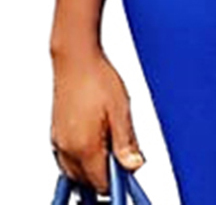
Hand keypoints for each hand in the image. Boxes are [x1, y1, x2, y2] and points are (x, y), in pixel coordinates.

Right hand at [50, 46, 144, 194]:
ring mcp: (58, 142)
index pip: (101, 182)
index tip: (130, 163)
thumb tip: (134, 165)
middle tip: (122, 148)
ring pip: (75, 172)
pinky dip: (81, 158)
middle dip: (106, 172)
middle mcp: (67, 149)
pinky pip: (67, 159)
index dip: (118, 178)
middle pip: (87, 181)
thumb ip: (126, 142)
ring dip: (93, 166)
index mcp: (84, 147)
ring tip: (109, 139)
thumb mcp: (121, 110)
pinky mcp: (55, 134)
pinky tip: (95, 139)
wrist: (75, 58)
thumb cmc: (98, 78)